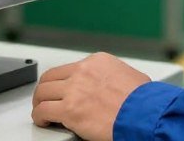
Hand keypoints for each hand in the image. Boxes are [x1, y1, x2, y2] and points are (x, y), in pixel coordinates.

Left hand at [31, 52, 150, 140]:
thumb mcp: (129, 76)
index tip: (60, 89)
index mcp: (97, 62)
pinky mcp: (69, 110)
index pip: (68, 68)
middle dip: (45, 89)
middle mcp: (82, 72)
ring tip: (41, 111)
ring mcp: (74, 89)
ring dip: (39, 102)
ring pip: (43, 92)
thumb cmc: (143, 100)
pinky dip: (39, 116)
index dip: (61, 81)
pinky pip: (43, 111)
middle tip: (43, 99)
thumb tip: (112, 86)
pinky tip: (42, 121)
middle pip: (51, 78)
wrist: (144, 113)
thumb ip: (113, 77)